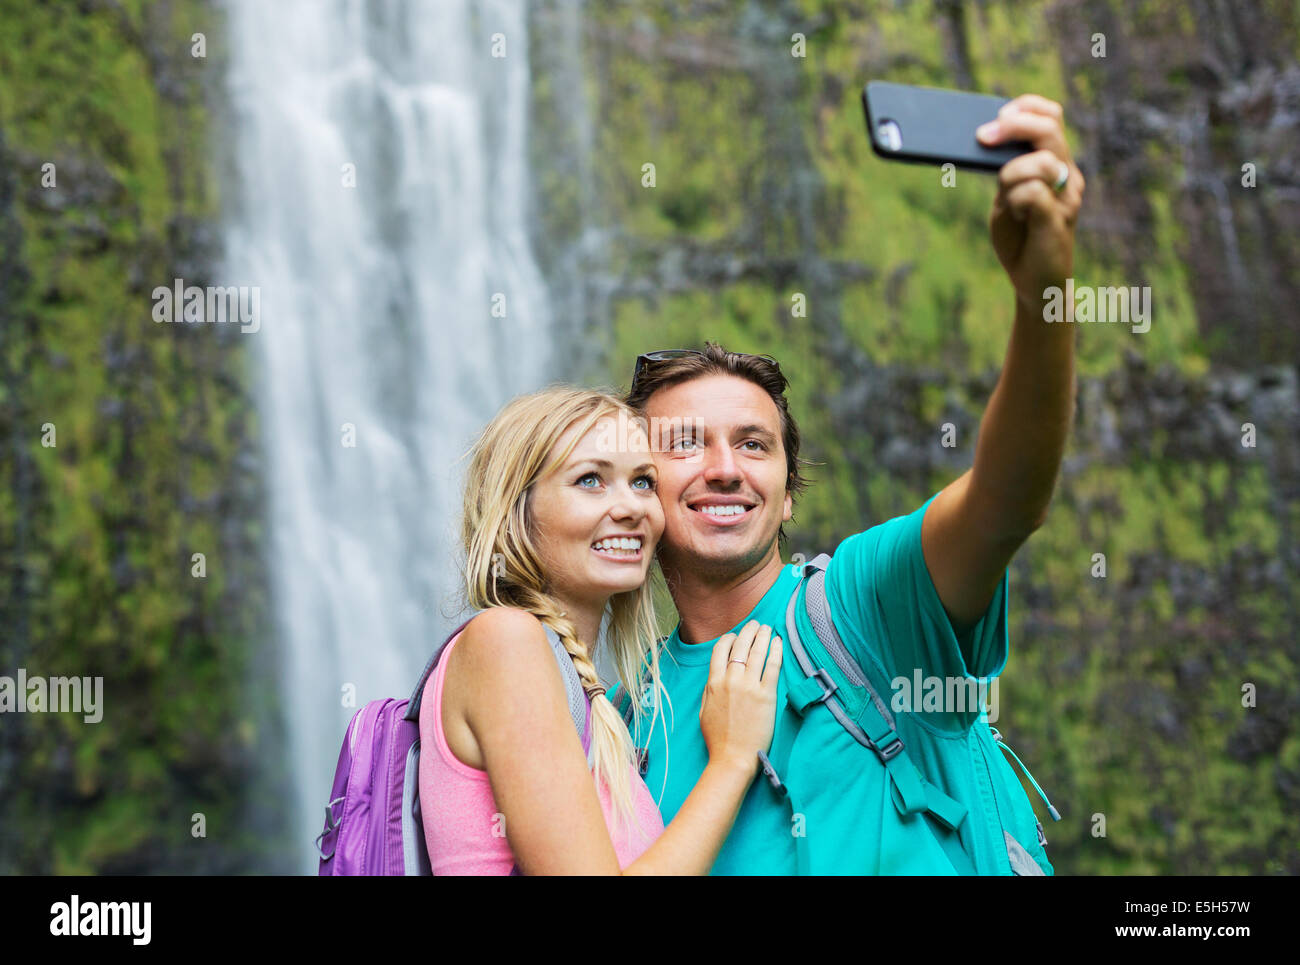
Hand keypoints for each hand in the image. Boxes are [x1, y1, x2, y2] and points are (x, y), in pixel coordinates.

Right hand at [699, 620, 782, 775]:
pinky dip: (775, 651)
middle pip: (740, 646)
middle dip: (748, 631)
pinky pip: (772, 666)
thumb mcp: (704, 710)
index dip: (729, 639)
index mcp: (714, 683)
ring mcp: (750, 686)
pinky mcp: (767, 695)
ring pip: (756, 652)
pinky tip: (778, 642)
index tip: (735, 636)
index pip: (721, 650)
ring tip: (766, 628)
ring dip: (762, 636)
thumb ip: (709, 690)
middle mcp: (731, 680)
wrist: (732, 757)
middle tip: (754, 624)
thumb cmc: (717, 739)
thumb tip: (715, 677)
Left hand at [977, 94, 1085, 309]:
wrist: (1035, 282)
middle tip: (983, 137)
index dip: (1024, 108)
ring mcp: (1067, 196)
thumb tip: (985, 140)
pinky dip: (1015, 200)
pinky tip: (1015, 216)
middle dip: (1012, 126)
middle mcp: (1068, 175)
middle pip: (1048, 128)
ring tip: (1008, 202)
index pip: (1050, 117)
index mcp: (1055, 164)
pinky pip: (1032, 192)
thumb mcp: (1006, 197)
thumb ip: (1004, 171)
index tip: (996, 117)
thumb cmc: (1019, 238)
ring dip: (1010, 174)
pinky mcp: (1058, 218)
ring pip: (1039, 162)